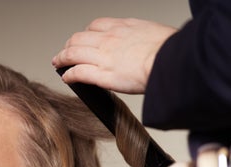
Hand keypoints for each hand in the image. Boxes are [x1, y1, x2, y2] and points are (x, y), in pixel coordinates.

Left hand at [52, 17, 175, 93]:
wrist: (172, 60)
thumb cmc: (170, 50)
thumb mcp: (155, 32)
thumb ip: (143, 37)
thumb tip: (147, 43)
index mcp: (123, 26)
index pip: (96, 25)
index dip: (86, 33)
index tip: (84, 39)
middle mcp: (110, 39)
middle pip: (79, 38)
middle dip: (69, 45)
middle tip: (65, 52)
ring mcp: (104, 56)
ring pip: (73, 53)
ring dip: (62, 58)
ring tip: (58, 63)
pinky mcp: (103, 75)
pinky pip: (78, 72)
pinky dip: (69, 74)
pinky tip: (66, 77)